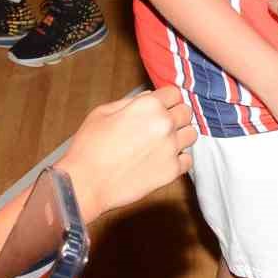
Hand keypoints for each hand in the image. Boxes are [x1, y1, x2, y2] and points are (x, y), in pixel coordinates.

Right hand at [59, 86, 193, 221]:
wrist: (86, 183)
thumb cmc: (89, 147)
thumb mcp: (103, 112)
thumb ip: (131, 101)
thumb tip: (149, 97)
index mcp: (149, 106)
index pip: (174, 93)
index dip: (166, 99)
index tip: (162, 106)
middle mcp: (165, 124)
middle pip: (186, 112)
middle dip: (175, 115)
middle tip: (161, 124)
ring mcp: (171, 148)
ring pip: (191, 134)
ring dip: (180, 135)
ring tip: (163, 142)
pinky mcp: (172, 171)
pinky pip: (188, 159)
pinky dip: (179, 159)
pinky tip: (163, 159)